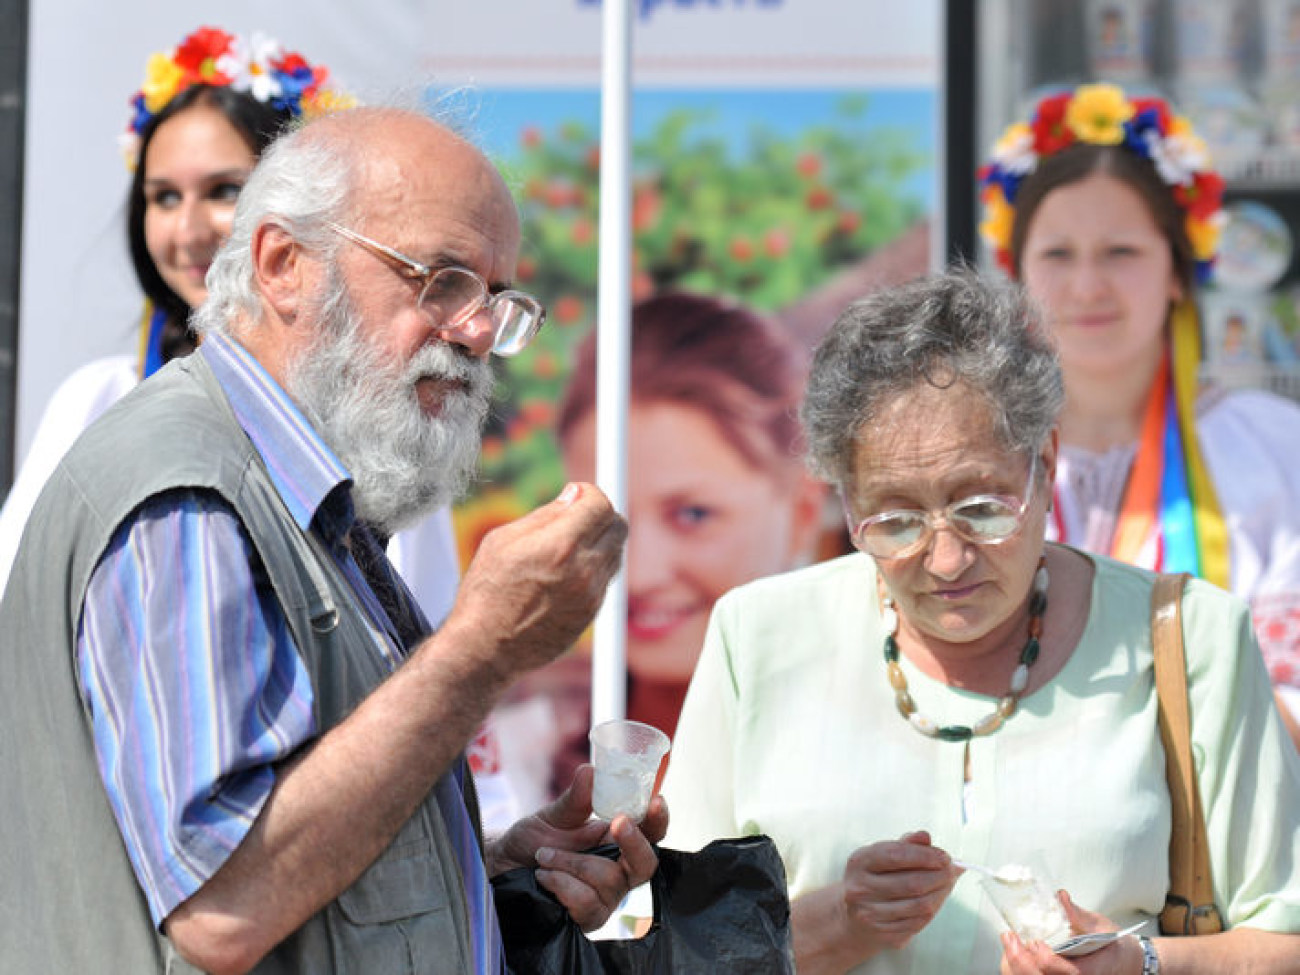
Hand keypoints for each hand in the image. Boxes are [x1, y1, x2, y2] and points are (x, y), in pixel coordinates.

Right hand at [451, 482, 626, 678]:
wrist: (486, 649)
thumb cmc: (486, 593)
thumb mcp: (502, 540)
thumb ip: (544, 515)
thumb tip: (573, 496)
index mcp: (561, 546)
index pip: (601, 504)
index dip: (589, 494)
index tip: (575, 496)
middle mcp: (585, 571)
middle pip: (618, 526)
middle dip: (599, 515)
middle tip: (575, 519)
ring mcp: (592, 595)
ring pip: (615, 554)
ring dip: (598, 543)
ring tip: (565, 551)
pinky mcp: (591, 614)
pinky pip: (605, 580)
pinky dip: (592, 570)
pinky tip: (563, 577)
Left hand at [486, 764, 668, 931]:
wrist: (505, 870)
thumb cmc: (535, 841)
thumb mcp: (554, 815)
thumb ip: (576, 799)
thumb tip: (591, 771)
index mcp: (618, 841)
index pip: (651, 833)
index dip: (660, 820)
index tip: (656, 800)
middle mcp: (619, 871)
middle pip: (645, 865)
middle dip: (633, 842)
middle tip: (616, 822)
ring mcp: (607, 898)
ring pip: (608, 879)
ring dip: (570, 862)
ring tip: (544, 855)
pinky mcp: (589, 919)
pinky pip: (586, 900)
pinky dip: (560, 882)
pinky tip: (543, 876)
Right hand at [840, 830, 960, 953]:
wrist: (854, 917)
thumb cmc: (877, 877)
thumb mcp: (884, 856)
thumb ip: (906, 844)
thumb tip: (925, 836)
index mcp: (859, 862)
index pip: (896, 855)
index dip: (925, 855)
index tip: (946, 857)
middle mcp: (860, 888)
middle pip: (912, 883)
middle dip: (940, 876)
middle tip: (953, 871)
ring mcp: (869, 914)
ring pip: (920, 905)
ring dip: (941, 893)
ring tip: (948, 884)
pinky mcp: (882, 933)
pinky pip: (918, 923)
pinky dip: (933, 910)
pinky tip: (936, 900)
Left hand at [1000, 891, 1142, 974]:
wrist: (1121, 961)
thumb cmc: (1111, 945)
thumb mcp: (1101, 926)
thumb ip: (1078, 914)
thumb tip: (1061, 897)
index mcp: (1087, 970)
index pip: (1058, 969)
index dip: (1042, 955)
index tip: (1035, 940)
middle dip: (1018, 959)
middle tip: (1009, 937)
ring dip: (1014, 964)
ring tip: (1010, 943)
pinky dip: (1016, 967)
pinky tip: (1016, 952)